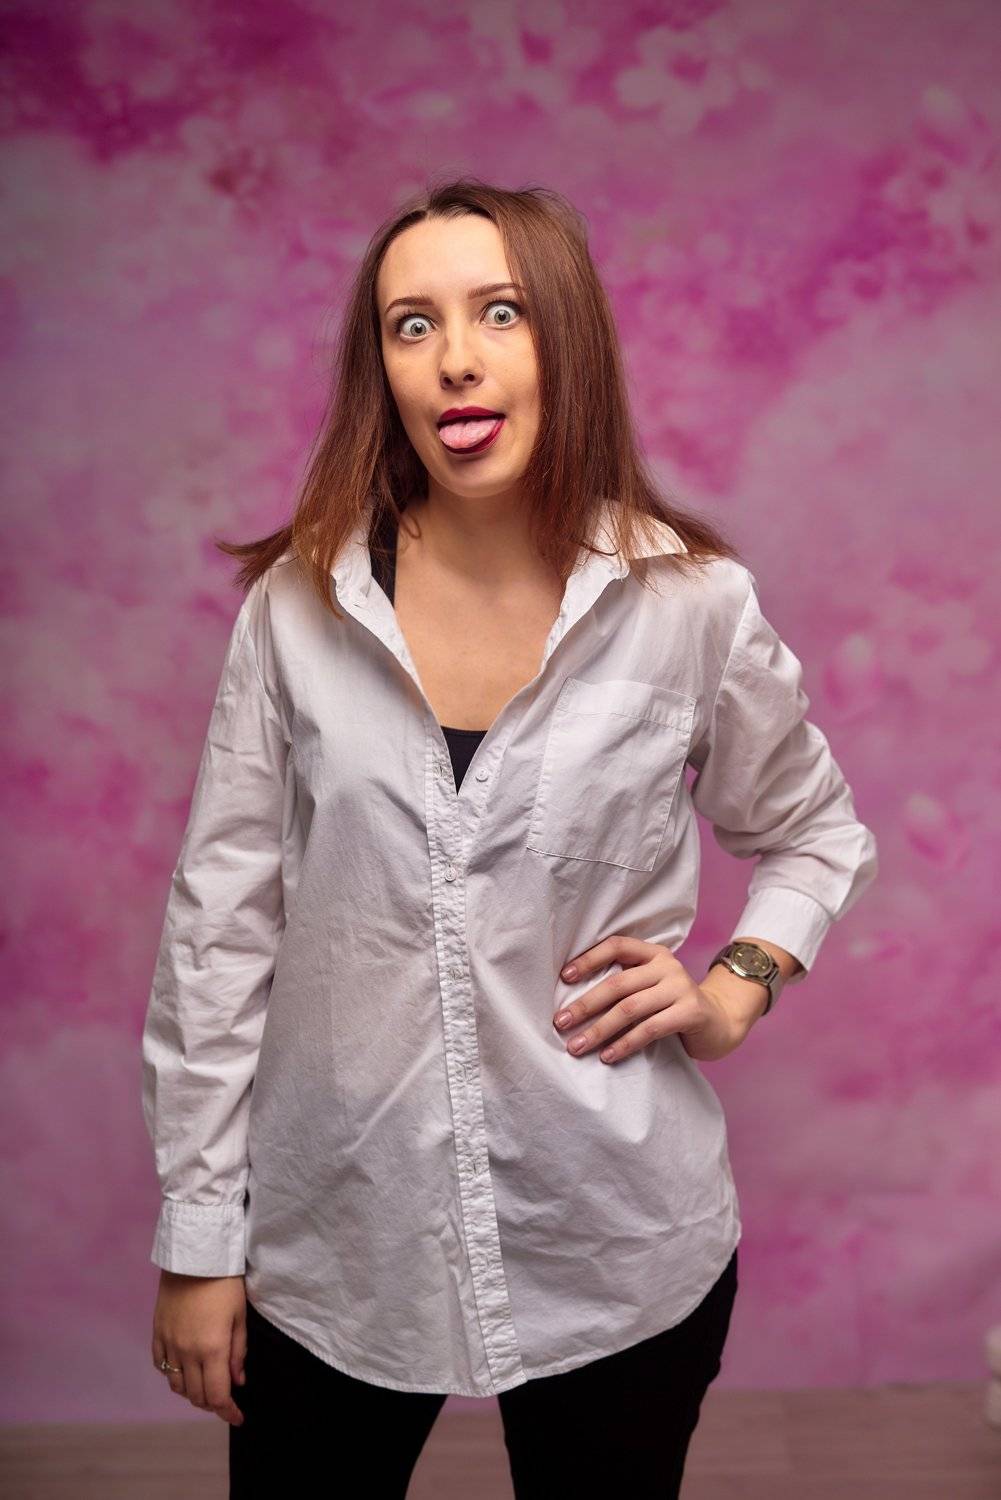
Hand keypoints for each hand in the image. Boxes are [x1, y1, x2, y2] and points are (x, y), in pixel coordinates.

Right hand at [152, 1270, 247, 1426]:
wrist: (194, 1256)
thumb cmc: (224, 1282)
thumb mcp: (240, 1316)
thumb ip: (239, 1352)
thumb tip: (238, 1381)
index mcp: (212, 1348)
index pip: (218, 1395)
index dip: (228, 1412)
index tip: (238, 1418)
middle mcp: (188, 1352)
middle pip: (196, 1396)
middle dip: (212, 1404)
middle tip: (225, 1401)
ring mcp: (169, 1343)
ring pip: (177, 1385)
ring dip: (192, 1393)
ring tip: (205, 1387)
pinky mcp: (157, 1333)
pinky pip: (160, 1365)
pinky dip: (173, 1375)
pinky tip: (184, 1371)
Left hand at [553, 934, 741, 1063]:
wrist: (720, 1023)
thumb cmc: (673, 1007)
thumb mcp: (650, 988)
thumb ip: (624, 986)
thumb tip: (574, 1003)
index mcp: (653, 954)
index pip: (617, 946)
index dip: (589, 959)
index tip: (564, 977)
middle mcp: (667, 966)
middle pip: (618, 983)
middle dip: (585, 1004)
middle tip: (561, 1022)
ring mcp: (681, 987)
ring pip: (630, 1008)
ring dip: (599, 1030)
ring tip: (577, 1046)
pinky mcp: (691, 1012)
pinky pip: (650, 1028)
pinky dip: (625, 1043)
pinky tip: (608, 1056)